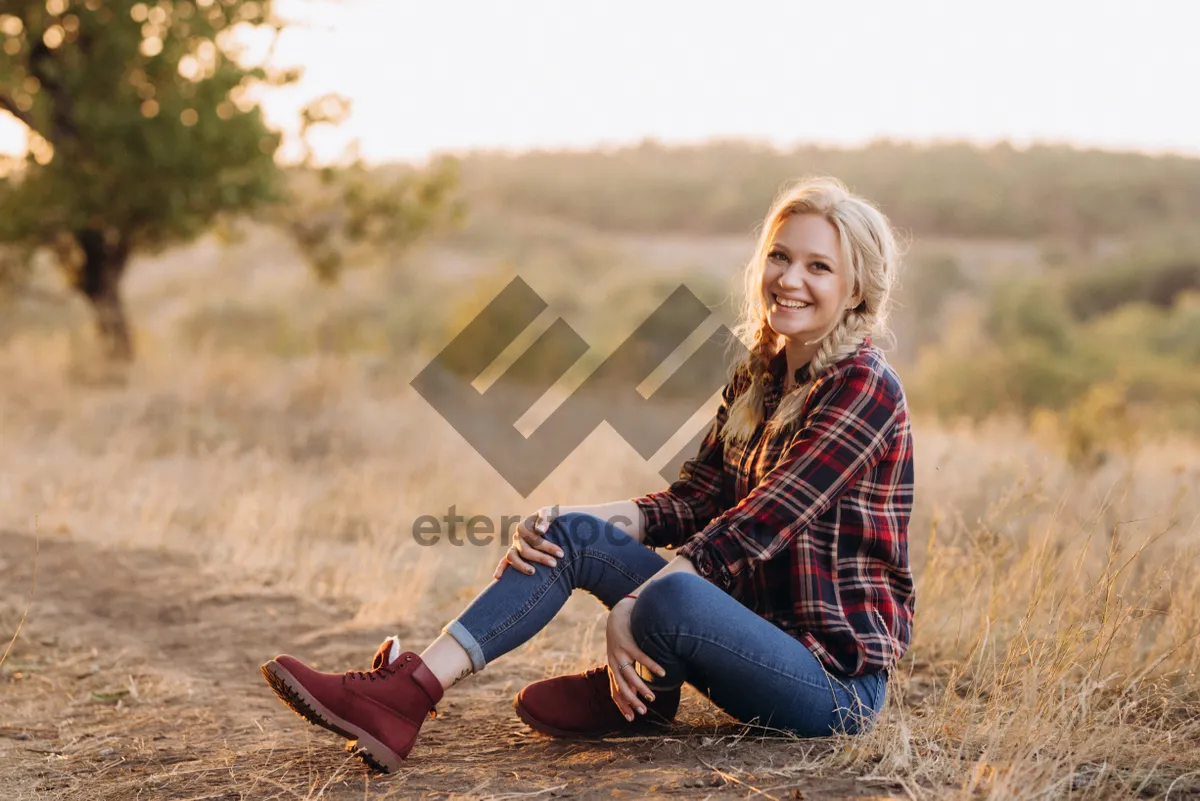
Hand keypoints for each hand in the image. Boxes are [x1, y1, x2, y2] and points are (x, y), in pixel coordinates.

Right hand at [494, 506, 563, 578]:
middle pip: (525, 550)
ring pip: (512, 557)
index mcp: (524, 526)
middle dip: (540, 557)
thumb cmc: (553, 519)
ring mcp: (514, 547)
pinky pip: (504, 562)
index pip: (533, 538)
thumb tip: (539, 531)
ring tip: (533, 572)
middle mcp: (517, 537)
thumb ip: (545, 518)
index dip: (547, 546)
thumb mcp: (552, 513)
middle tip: (554, 564)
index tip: (561, 554)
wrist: (555, 524)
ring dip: (521, 565)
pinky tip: (497, 577)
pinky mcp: (514, 555)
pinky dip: (500, 569)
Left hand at [605, 597, 664, 720]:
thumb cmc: (622, 639)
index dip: (622, 706)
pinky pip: (641, 657)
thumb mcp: (623, 658)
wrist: (617, 615)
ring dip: (641, 688)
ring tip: (651, 698)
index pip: (615, 692)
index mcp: (613, 668)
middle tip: (643, 712)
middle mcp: (614, 662)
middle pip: (622, 687)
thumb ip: (628, 674)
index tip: (631, 719)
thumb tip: (635, 692)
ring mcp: (620, 653)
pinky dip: (652, 666)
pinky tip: (662, 673)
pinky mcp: (629, 643)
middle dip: (632, 701)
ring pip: (630, 675)